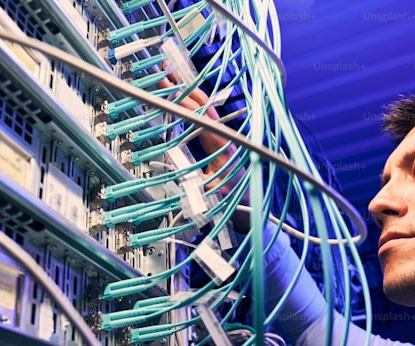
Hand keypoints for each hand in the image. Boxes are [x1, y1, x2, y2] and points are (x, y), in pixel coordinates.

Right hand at [156, 71, 241, 197]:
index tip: (169, 93)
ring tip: (171, 76)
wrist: (249, 203)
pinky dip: (192, 101)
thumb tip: (182, 171)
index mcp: (223, 146)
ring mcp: (223, 134)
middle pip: (204, 105)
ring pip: (205, 106)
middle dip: (184, 88)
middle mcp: (225, 135)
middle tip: (165, 73)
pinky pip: (205, 114)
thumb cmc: (233, 198)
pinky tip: (180, 94)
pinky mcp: (220, 136)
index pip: (202, 119)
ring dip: (188, 91)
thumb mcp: (214, 194)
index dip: (185, 105)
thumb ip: (199, 183)